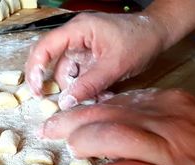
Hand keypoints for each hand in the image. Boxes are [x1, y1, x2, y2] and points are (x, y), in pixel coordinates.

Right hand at [25, 12, 167, 109]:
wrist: (160, 34)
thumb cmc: (140, 40)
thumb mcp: (114, 66)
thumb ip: (89, 84)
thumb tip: (65, 102)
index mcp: (77, 30)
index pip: (44, 48)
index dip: (35, 70)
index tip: (36, 92)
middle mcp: (75, 37)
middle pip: (53, 63)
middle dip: (59, 85)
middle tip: (62, 104)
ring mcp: (82, 48)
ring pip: (68, 74)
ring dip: (78, 90)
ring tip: (98, 99)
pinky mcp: (89, 58)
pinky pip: (80, 76)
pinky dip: (87, 88)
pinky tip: (102, 94)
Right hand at [39, 88, 194, 164]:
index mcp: (161, 146)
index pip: (106, 136)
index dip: (80, 141)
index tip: (65, 149)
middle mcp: (164, 118)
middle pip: (108, 113)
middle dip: (75, 119)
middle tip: (50, 125)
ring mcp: (175, 104)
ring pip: (122, 101)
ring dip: (92, 108)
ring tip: (69, 115)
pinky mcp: (185, 99)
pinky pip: (142, 96)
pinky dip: (118, 102)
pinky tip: (107, 108)